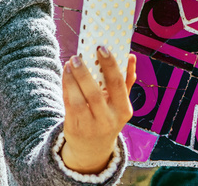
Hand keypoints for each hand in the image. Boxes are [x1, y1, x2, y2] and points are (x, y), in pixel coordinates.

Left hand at [60, 46, 135, 173]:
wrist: (93, 148)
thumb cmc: (108, 118)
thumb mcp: (119, 105)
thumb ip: (126, 82)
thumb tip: (131, 57)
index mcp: (123, 110)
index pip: (117, 84)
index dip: (110, 65)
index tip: (101, 48)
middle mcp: (108, 119)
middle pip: (95, 93)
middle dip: (84, 73)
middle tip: (77, 56)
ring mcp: (91, 125)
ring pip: (78, 99)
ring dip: (72, 79)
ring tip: (69, 63)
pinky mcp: (75, 128)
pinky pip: (69, 104)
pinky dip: (66, 87)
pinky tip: (66, 74)